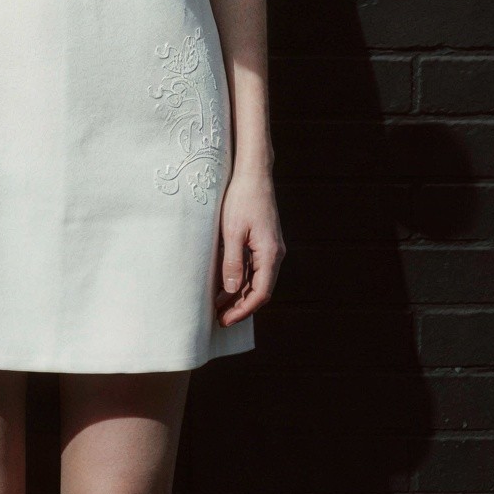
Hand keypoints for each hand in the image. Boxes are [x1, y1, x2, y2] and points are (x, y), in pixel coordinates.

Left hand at [215, 169, 282, 327]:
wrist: (254, 174)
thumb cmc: (241, 199)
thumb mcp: (232, 231)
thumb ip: (232, 262)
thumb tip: (230, 290)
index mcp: (270, 253)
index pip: (260, 293)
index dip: (242, 310)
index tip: (224, 320)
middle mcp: (275, 254)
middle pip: (260, 290)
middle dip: (240, 307)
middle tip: (218, 319)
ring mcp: (271, 248)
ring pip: (258, 281)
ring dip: (240, 295)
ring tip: (219, 307)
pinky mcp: (265, 242)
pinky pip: (256, 269)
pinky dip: (242, 281)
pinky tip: (226, 286)